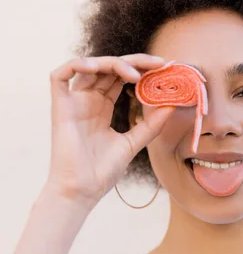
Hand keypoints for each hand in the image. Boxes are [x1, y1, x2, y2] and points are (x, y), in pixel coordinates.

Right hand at [45, 54, 174, 206]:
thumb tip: (172, 105)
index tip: (165, 68)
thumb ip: (150, 125)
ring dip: (113, 63)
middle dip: (135, 62)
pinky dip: (77, 64)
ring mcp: (73, 102)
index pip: (121, 77)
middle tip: (159, 64)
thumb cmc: (102, 172)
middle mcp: (87, 100)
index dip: (141, 69)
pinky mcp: (59, 106)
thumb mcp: (133, 143)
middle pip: (109, 68)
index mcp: (102, 107)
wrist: (82, 191)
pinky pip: (60, 75)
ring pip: (89, 66)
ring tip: (135, 75)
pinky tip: (97, 67)